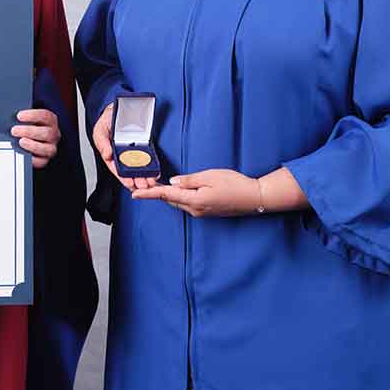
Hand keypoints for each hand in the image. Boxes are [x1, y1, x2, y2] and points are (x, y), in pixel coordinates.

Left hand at [11, 108, 59, 169]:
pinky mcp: (45, 160)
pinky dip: (31, 159)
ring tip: (20, 142)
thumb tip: (9, 117)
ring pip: (46, 149)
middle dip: (29, 131)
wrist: (32, 139)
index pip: (45, 116)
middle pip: (47, 133)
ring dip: (32, 145)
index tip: (19, 116)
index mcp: (50, 121)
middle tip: (14, 130)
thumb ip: (21, 118)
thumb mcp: (27, 119)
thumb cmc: (28, 126)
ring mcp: (50, 148)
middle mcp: (53, 134)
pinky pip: (40, 162)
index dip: (32, 115)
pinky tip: (22, 154)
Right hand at [91, 105, 157, 190]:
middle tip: (144, 186)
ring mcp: (134, 150)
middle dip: (137, 180)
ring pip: (140, 167)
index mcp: (111, 154)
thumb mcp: (100, 129)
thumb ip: (102, 142)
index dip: (123, 178)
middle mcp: (123, 155)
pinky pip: (148, 157)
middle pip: (130, 171)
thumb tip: (107, 155)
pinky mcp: (144, 145)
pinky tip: (155, 171)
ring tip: (151, 182)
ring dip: (145, 176)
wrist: (121, 106)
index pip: (116, 169)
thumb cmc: (108, 119)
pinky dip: (152, 166)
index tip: (129, 184)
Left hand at [131, 168, 260, 216]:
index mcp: (194, 200)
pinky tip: (177, 189)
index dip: (149, 194)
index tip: (134, 195)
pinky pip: (187, 204)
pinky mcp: (206, 212)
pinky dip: (178, 197)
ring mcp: (201, 212)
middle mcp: (195, 209)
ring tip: (156, 184)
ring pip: (178, 202)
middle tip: (143, 183)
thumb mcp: (210, 176)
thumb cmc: (235, 184)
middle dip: (156, 192)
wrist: (254, 198)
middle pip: (170, 200)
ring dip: (167, 194)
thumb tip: (173, 182)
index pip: (166, 195)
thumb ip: (189, 180)